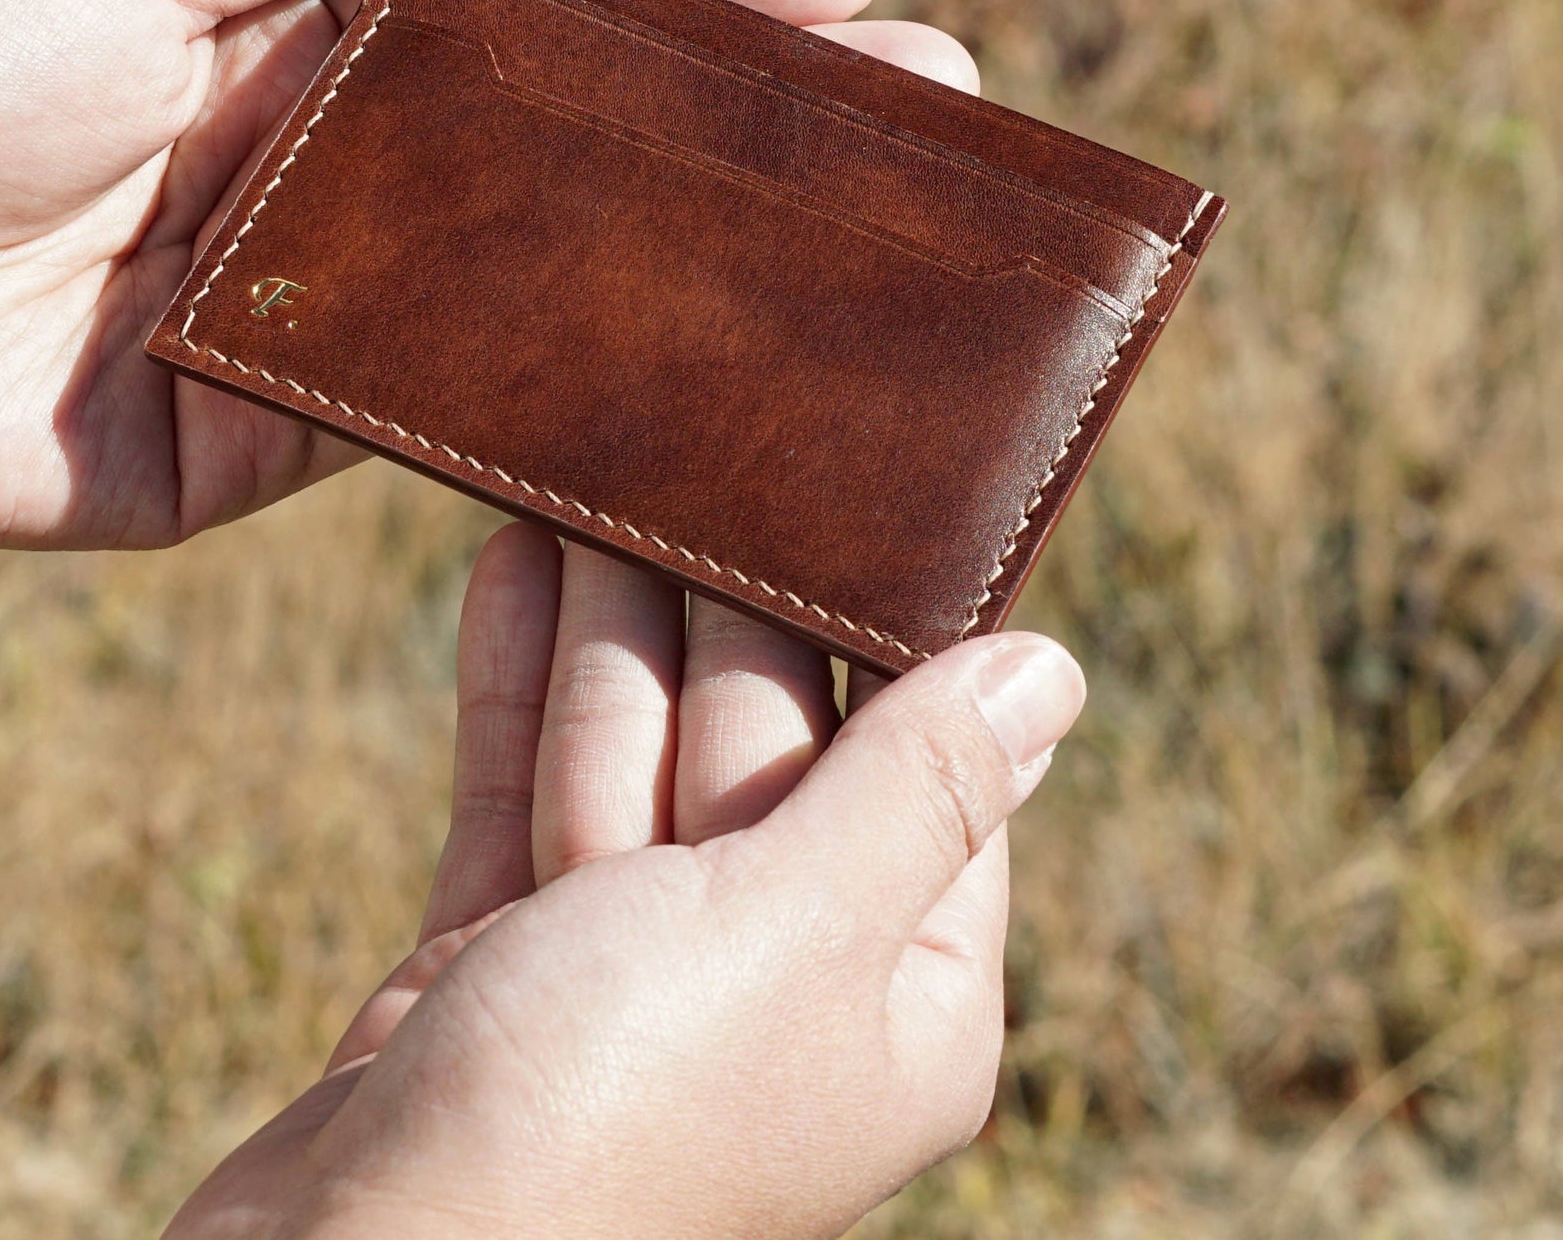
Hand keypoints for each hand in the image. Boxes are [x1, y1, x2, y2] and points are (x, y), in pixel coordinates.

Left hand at [0, 0, 972, 545]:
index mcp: (312, 39)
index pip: (546, 10)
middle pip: (580, 152)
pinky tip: (711, 409)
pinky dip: (573, 420)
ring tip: (871, 265)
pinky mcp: (285, 447)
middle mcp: (347, 176)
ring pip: (547, 293)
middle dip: (751, 135)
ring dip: (702, 279)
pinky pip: (452, 431)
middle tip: (930, 116)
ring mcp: (331, 318)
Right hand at [164, 529, 1087, 1239]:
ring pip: (635, 752)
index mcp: (900, 997)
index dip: (874, 630)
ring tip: (578, 480)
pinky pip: (527, 789)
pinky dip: (521, 685)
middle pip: (762, 743)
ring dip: (606, 624)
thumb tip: (1055, 672)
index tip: (845, 496)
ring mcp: (634, 972)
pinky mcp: (507, 960)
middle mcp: (781, 985)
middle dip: (711, 610)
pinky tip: (511, 566)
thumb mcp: (791, 924)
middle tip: (676, 451)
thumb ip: (916, 787)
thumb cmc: (603, 1110)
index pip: (921, 765)